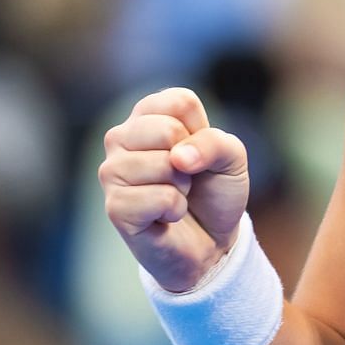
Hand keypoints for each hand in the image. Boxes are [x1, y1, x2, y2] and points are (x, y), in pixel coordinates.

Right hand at [100, 87, 250, 292]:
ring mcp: (112, 171)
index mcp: (147, 115)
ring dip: (183, 187)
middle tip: (185, 179)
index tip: (196, 154)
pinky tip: (166, 217)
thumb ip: (214, 142)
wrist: (211, 241)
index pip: (180, 103)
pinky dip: (175, 210)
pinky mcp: (115, 206)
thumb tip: (178, 158)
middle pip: (168, 129)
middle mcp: (121, 137)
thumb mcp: (232, 158)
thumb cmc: (214, 191)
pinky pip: (161, 197)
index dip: (203, 132)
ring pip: (163, 164)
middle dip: (192, 160)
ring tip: (175, 196)